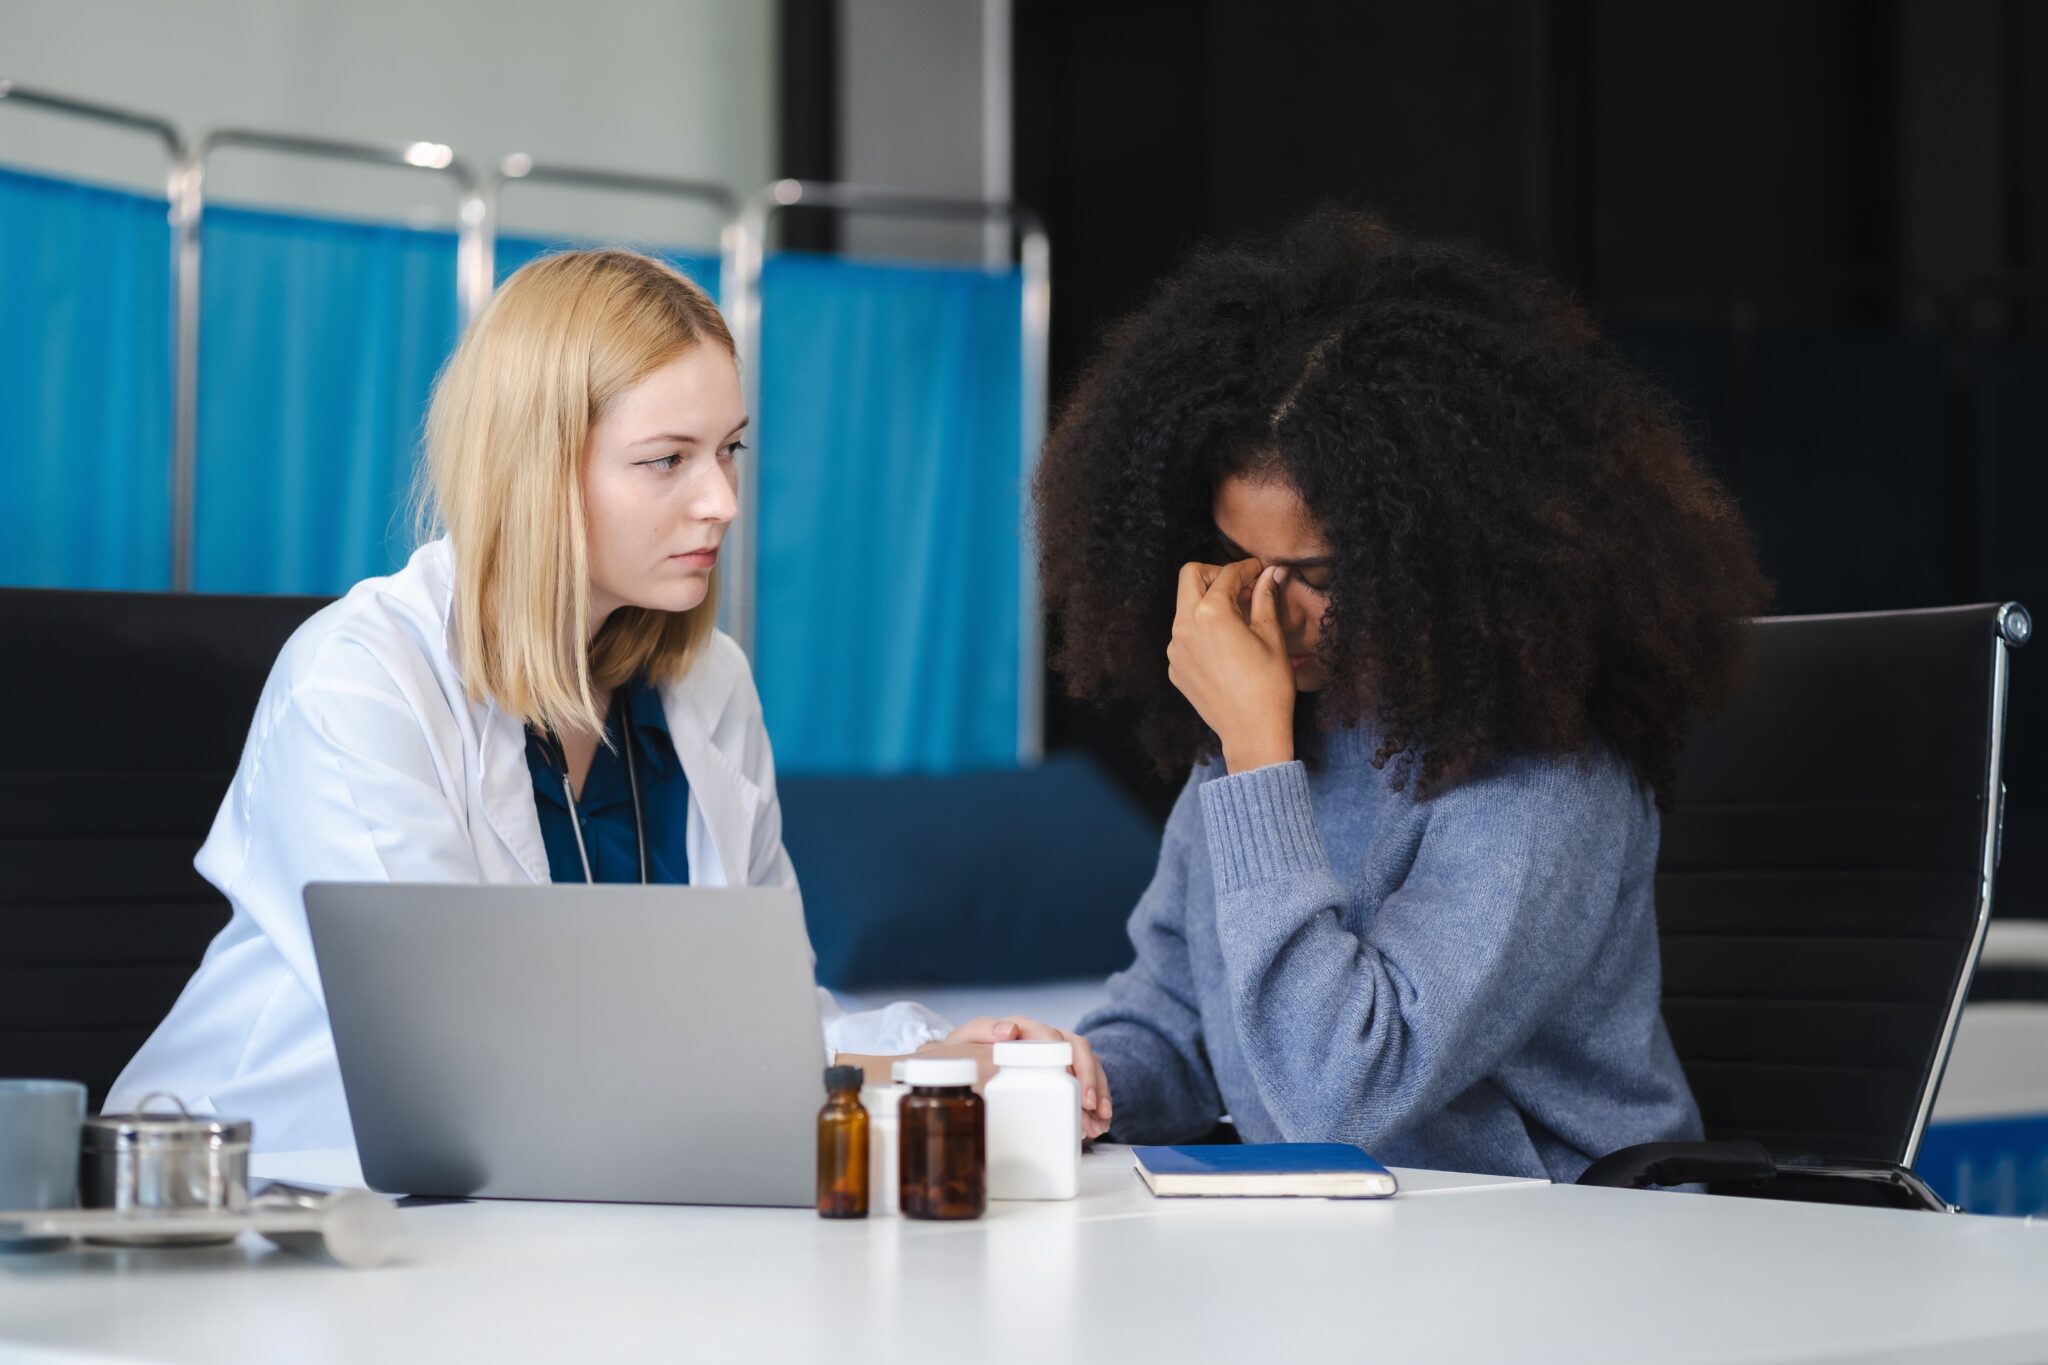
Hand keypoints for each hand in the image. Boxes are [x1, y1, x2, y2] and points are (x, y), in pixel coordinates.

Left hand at [941, 1015, 1112, 1139]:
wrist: (959, 1063)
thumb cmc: (963, 1052)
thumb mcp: (965, 1039)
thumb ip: (982, 1030)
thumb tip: (1009, 1030)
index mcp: (1023, 1027)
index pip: (1053, 1036)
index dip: (1066, 1057)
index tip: (1071, 1080)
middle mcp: (1043, 1036)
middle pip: (1079, 1049)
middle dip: (1090, 1077)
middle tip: (1090, 1105)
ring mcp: (1055, 1053)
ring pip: (1089, 1064)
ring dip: (1100, 1090)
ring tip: (1102, 1118)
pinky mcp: (1061, 1070)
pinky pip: (1088, 1078)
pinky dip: (1098, 1100)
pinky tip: (1101, 1120)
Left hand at [1167, 558, 1296, 772]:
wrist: (1251, 732)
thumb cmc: (1269, 685)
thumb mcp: (1272, 636)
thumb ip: (1266, 597)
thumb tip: (1272, 573)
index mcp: (1211, 613)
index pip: (1227, 574)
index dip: (1247, 568)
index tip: (1260, 571)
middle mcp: (1184, 626)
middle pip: (1191, 577)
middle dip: (1216, 575)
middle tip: (1241, 588)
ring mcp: (1175, 649)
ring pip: (1185, 607)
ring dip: (1207, 603)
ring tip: (1238, 619)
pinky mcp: (1175, 667)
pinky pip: (1184, 636)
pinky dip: (1202, 630)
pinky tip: (1226, 647)